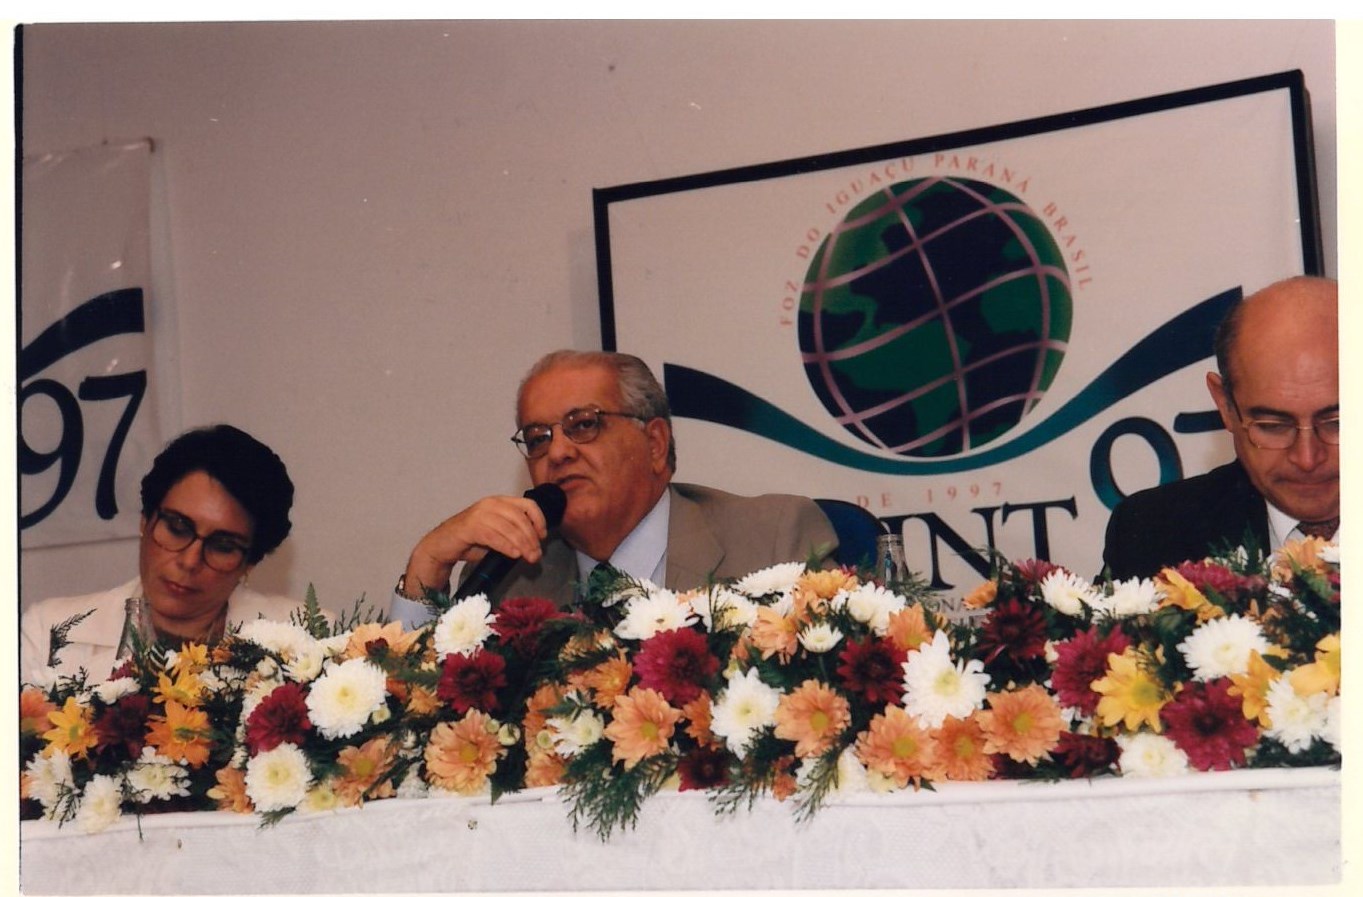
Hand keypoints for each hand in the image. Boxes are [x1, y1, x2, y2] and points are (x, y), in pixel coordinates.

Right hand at [401, 495, 550, 596]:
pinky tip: (514, 554)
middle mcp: (491, 504)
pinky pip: (494, 536)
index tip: (542, 537)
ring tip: (528, 558)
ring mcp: (480, 514)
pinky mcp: (470, 526)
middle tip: (536, 555)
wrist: (442, 545)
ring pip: (509, 528)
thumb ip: (513, 534)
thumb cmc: (470, 541)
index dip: (539, 520)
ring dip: (522, 545)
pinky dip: (507, 546)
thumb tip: (533, 546)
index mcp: (500, 502)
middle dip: (531, 538)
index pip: (527, 505)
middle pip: (520, 518)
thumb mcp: (497, 534)